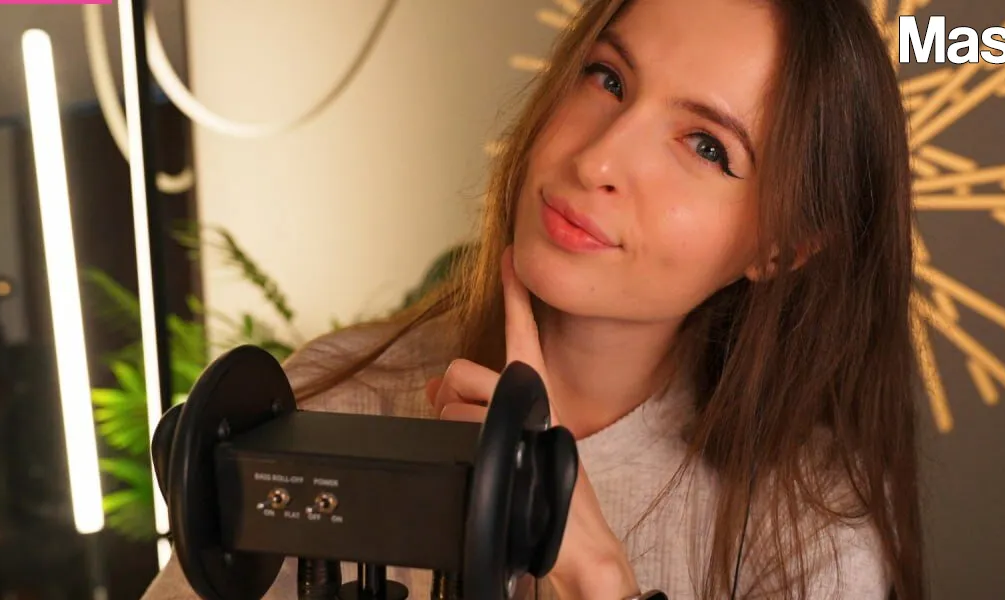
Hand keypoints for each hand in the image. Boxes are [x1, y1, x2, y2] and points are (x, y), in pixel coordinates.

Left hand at [425, 246, 639, 598]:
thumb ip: (473, 407)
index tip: (512, 255)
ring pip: (450, 406)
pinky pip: (457, 429)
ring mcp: (519, 414)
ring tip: (487, 457)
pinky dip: (458, 448)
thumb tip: (431, 385)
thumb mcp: (510, 440)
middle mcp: (533, 394)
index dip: (516, 293)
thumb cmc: (545, 490)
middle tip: (470, 429)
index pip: (523, 331)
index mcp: (538, 393)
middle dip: (449, 400)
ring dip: (453, 432)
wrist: (573, 535)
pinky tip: (486, 466)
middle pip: (459, 372)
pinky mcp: (508, 433)